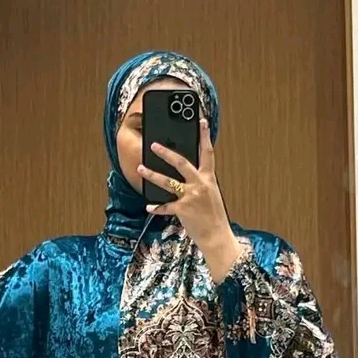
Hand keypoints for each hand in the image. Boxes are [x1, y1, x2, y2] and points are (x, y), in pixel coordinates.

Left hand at [137, 120, 243, 280]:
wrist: (217, 236)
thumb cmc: (214, 217)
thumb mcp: (211, 195)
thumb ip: (201, 183)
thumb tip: (188, 176)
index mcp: (209, 179)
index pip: (208, 153)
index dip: (205, 136)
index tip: (202, 121)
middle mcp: (200, 185)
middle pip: (181, 163)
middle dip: (166, 152)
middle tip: (154, 145)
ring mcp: (190, 197)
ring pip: (167, 182)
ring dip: (152, 175)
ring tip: (141, 168)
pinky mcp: (182, 210)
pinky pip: (165, 207)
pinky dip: (156, 207)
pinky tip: (149, 207)